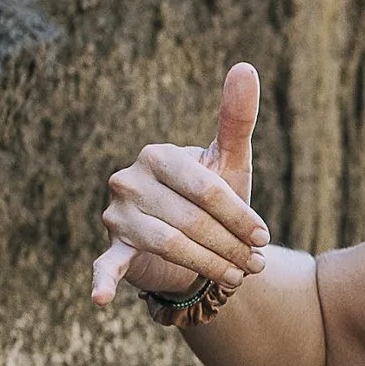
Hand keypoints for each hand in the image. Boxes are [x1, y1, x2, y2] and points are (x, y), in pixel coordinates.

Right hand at [92, 63, 267, 305]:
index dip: (239, 216)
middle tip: (256, 265)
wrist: (191, 237)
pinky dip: (102, 282)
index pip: (205, 189)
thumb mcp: (228, 161)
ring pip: (170, 245)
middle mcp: (129, 180)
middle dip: (229, 246)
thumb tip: (245, 66)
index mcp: (157, 155)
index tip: (263, 237)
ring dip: (210, 266)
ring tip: (238, 278)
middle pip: (191, 221)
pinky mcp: (113, 246)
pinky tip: (101, 299)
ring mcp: (117, 214)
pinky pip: (106, 264)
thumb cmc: (212, 196)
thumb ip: (236, 118)